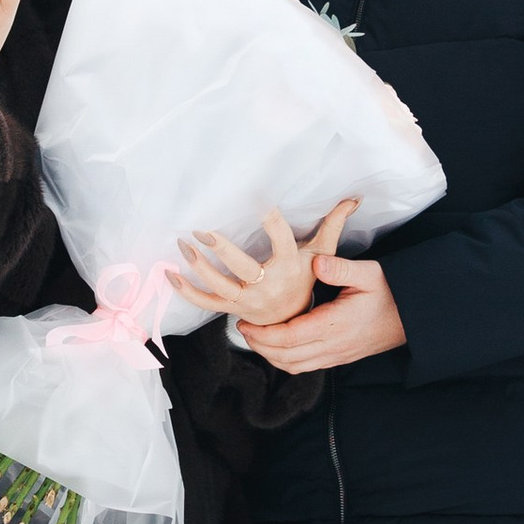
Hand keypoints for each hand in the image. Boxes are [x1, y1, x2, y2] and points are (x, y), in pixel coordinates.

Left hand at [170, 199, 354, 325]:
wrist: (301, 325)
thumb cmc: (308, 280)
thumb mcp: (322, 253)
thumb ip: (333, 224)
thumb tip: (353, 199)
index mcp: (289, 267)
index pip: (281, 240)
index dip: (272, 222)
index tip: (261, 203)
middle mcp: (267, 286)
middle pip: (242, 268)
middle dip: (221, 249)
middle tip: (202, 230)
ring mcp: (248, 301)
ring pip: (218, 286)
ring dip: (197, 266)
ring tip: (183, 244)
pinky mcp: (234, 310)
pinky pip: (206, 303)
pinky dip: (186, 291)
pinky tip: (170, 274)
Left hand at [240, 251, 406, 374]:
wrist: (414, 317)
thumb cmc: (391, 292)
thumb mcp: (370, 273)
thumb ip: (341, 268)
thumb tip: (316, 263)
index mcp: (336, 325)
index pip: (288, 337)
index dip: (262, 334)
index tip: (244, 323)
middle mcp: (334, 347)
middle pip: (285, 356)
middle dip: (259, 346)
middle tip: (243, 329)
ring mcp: (336, 356)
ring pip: (294, 366)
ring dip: (270, 355)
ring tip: (256, 337)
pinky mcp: (339, 358)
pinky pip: (306, 367)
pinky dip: (286, 360)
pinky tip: (278, 345)